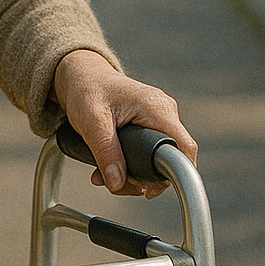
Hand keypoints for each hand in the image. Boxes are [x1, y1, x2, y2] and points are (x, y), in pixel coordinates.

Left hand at [52, 50, 197, 198]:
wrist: (80, 75)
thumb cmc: (86, 90)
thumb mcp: (91, 121)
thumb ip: (106, 152)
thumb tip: (117, 183)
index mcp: (157, 108)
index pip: (184, 148)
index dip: (173, 174)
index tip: (147, 190)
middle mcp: (164, 113)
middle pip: (170, 159)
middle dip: (142, 178)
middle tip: (115, 182)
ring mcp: (157, 120)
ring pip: (157, 160)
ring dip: (132, 175)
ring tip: (103, 175)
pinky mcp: (148, 126)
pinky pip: (148, 153)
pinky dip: (130, 165)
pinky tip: (109, 168)